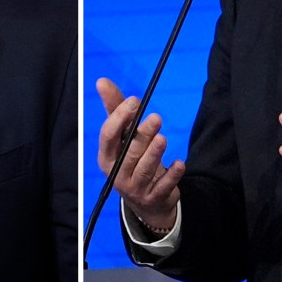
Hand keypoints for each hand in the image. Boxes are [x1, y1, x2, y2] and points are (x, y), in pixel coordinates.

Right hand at [97, 77, 182, 230]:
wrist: (145, 200)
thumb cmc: (131, 159)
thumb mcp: (122, 137)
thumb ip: (115, 109)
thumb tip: (101, 81)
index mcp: (106, 157)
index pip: (107, 137)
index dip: (119, 118)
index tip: (135, 101)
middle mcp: (117, 174)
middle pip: (129, 152)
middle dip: (142, 135)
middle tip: (156, 118)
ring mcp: (135, 189)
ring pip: (145, 170)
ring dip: (154, 153)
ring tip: (163, 138)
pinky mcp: (153, 198)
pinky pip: (163, 186)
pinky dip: (172, 175)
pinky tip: (179, 163)